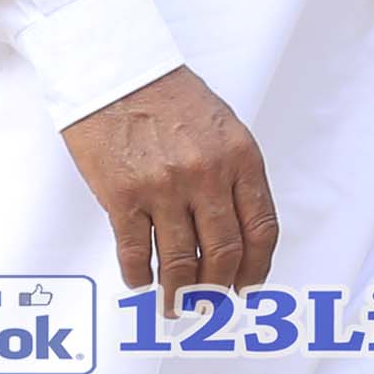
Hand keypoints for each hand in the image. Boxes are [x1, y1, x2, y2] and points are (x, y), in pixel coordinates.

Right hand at [62, 64, 273, 293]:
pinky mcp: (122, 196)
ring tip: (174, 305)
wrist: (112, 69)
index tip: (247, 285)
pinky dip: (139, 275)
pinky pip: (135, 252)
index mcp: (240, 158)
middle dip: (217, 288)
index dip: (257, 268)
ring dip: (179, 292)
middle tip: (209, 304)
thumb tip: (232, 228)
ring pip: (180, 261)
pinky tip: (140, 282)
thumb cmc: (165, 93)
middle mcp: (207, 176)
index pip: (261, 230)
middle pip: (223, 253)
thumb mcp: (221, 126)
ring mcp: (164, 188)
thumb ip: (233, 174)